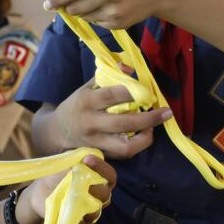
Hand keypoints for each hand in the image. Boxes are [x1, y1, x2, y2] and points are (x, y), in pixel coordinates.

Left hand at [18, 155, 115, 223]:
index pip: (109, 176)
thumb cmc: (57, 175)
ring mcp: (88, 211)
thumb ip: (77, 159)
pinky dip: (76, 216)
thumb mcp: (66, 163)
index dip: (103, 168)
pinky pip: (81, 223)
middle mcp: (97, 196)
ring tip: (75, 194)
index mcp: (98, 180)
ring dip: (87, 202)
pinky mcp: (77, 223)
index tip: (88, 159)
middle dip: (97, 187)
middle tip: (85, 180)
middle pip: (106, 194)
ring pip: (96, 210)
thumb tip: (84, 158)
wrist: (39, 191)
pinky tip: (68, 208)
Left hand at [44, 0, 172, 28]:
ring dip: (83, 9)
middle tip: (72, 0)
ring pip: (84, 16)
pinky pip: (97, 22)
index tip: (47, 4)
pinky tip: (110, 5)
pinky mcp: (119, 23)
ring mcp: (115, 10)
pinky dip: (96, 15)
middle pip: (75, 7)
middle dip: (68, 5)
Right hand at [53, 78, 171, 158]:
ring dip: (145, 138)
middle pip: (124, 123)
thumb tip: (130, 68)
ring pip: (126, 147)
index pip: (113, 95)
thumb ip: (109, 77)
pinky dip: (137, 145)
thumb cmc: (77, 104)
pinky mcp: (100, 154)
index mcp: (86, 101)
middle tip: (166, 112)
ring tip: (152, 128)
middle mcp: (91, 123)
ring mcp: (95, 142)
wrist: (58, 131)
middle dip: (149, 119)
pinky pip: (123, 153)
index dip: (134, 92)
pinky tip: (143, 134)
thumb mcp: (88, 86)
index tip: (149, 91)